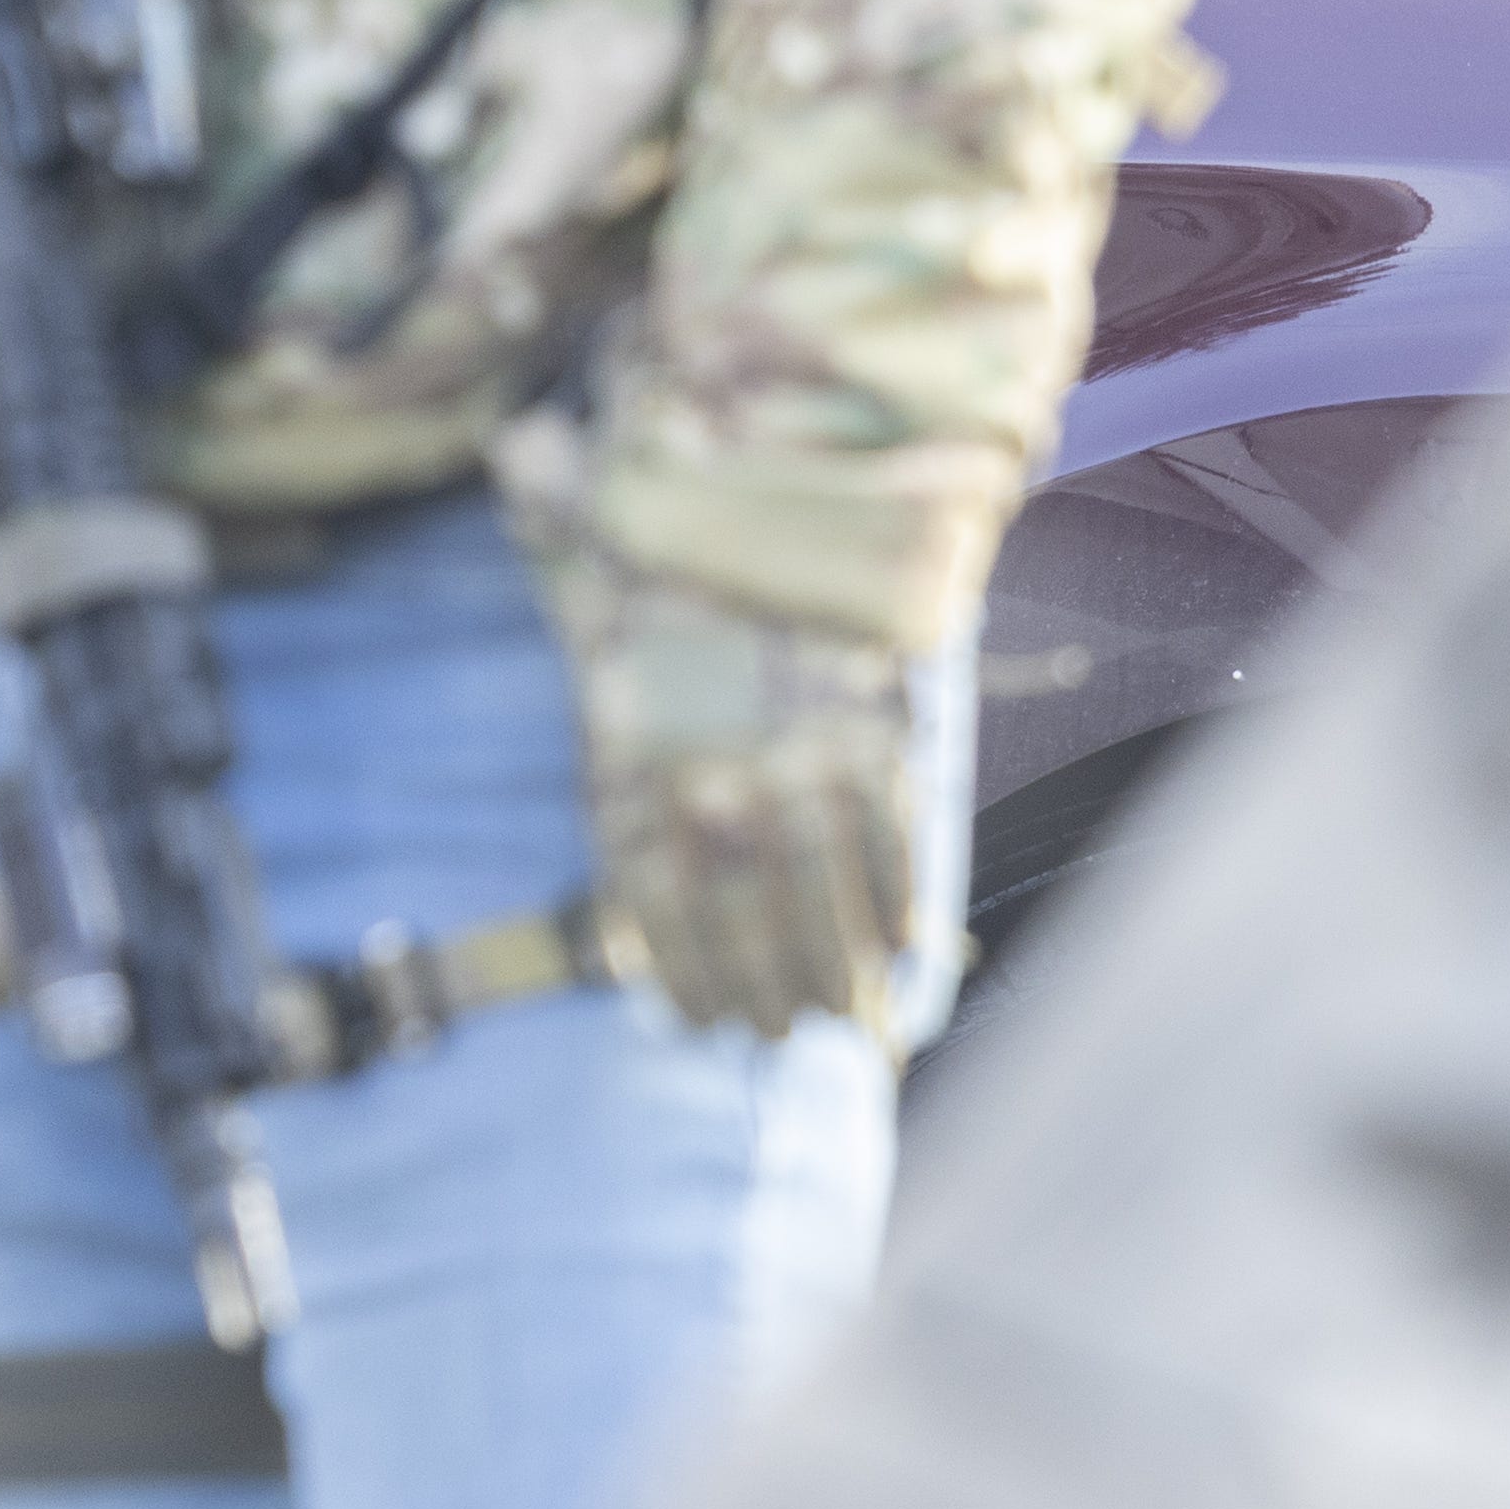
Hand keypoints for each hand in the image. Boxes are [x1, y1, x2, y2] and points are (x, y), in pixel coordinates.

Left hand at [547, 549, 920, 1037]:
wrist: (724, 473)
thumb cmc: (646, 577)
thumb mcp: (604, 673)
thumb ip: (622, 776)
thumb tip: (634, 890)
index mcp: (633, 760)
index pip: (657, 903)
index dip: (685, 973)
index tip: (706, 1022)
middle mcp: (716, 770)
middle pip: (748, 916)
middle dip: (768, 988)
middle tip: (785, 1035)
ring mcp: (797, 748)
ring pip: (824, 892)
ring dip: (837, 968)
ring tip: (844, 1016)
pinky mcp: (867, 718)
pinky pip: (891, 829)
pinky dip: (899, 895)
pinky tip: (905, 946)